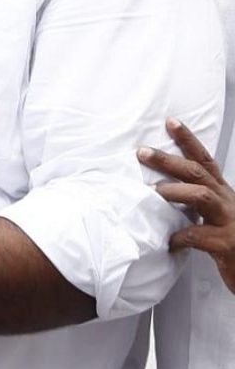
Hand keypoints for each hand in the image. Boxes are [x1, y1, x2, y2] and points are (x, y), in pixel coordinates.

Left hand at [137, 118, 234, 292]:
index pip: (205, 161)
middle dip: (169, 160)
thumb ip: (197, 205)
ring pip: (201, 195)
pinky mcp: (227, 243)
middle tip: (143, 152)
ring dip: (174, 191)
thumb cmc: (233, 245)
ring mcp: (229, 221)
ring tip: (152, 192)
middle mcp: (228, 201)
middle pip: (197, 173)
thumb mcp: (217, 218)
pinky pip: (198, 236)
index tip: (170, 122)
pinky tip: (168, 241)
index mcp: (223, 194)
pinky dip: (179, 236)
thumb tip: (164, 192)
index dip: (188, 140)